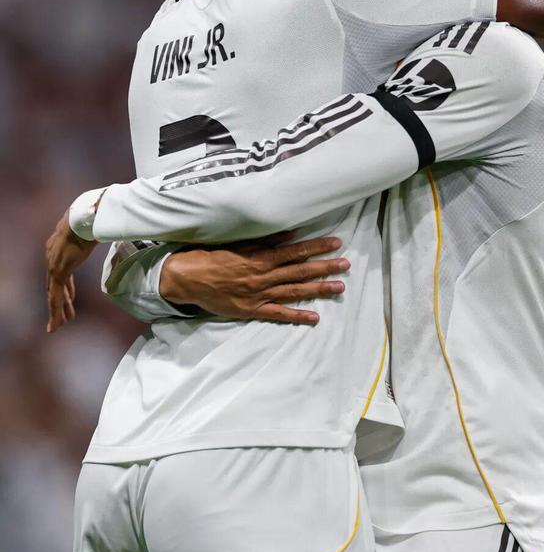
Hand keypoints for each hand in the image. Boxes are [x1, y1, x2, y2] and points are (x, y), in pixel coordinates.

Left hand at [45, 210, 97, 332]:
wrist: (86, 216)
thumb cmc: (95, 217)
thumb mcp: (98, 228)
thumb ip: (103, 233)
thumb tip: (119, 228)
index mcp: (61, 245)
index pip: (62, 271)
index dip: (67, 286)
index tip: (71, 296)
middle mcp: (53, 254)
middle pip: (56, 284)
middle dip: (62, 299)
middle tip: (67, 314)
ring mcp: (54, 263)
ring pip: (54, 293)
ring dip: (58, 310)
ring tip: (59, 325)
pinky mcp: (58, 271)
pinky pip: (55, 296)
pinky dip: (56, 311)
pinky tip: (57, 323)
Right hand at [160, 232, 349, 325]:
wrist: (188, 278)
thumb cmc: (212, 256)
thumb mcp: (238, 243)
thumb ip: (265, 240)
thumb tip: (291, 234)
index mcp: (261, 257)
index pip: (296, 251)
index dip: (317, 247)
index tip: (335, 243)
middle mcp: (265, 275)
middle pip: (301, 270)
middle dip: (325, 267)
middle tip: (346, 265)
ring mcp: (260, 294)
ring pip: (295, 290)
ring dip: (319, 289)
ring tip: (340, 288)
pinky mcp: (252, 309)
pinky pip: (279, 314)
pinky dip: (297, 315)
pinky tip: (314, 317)